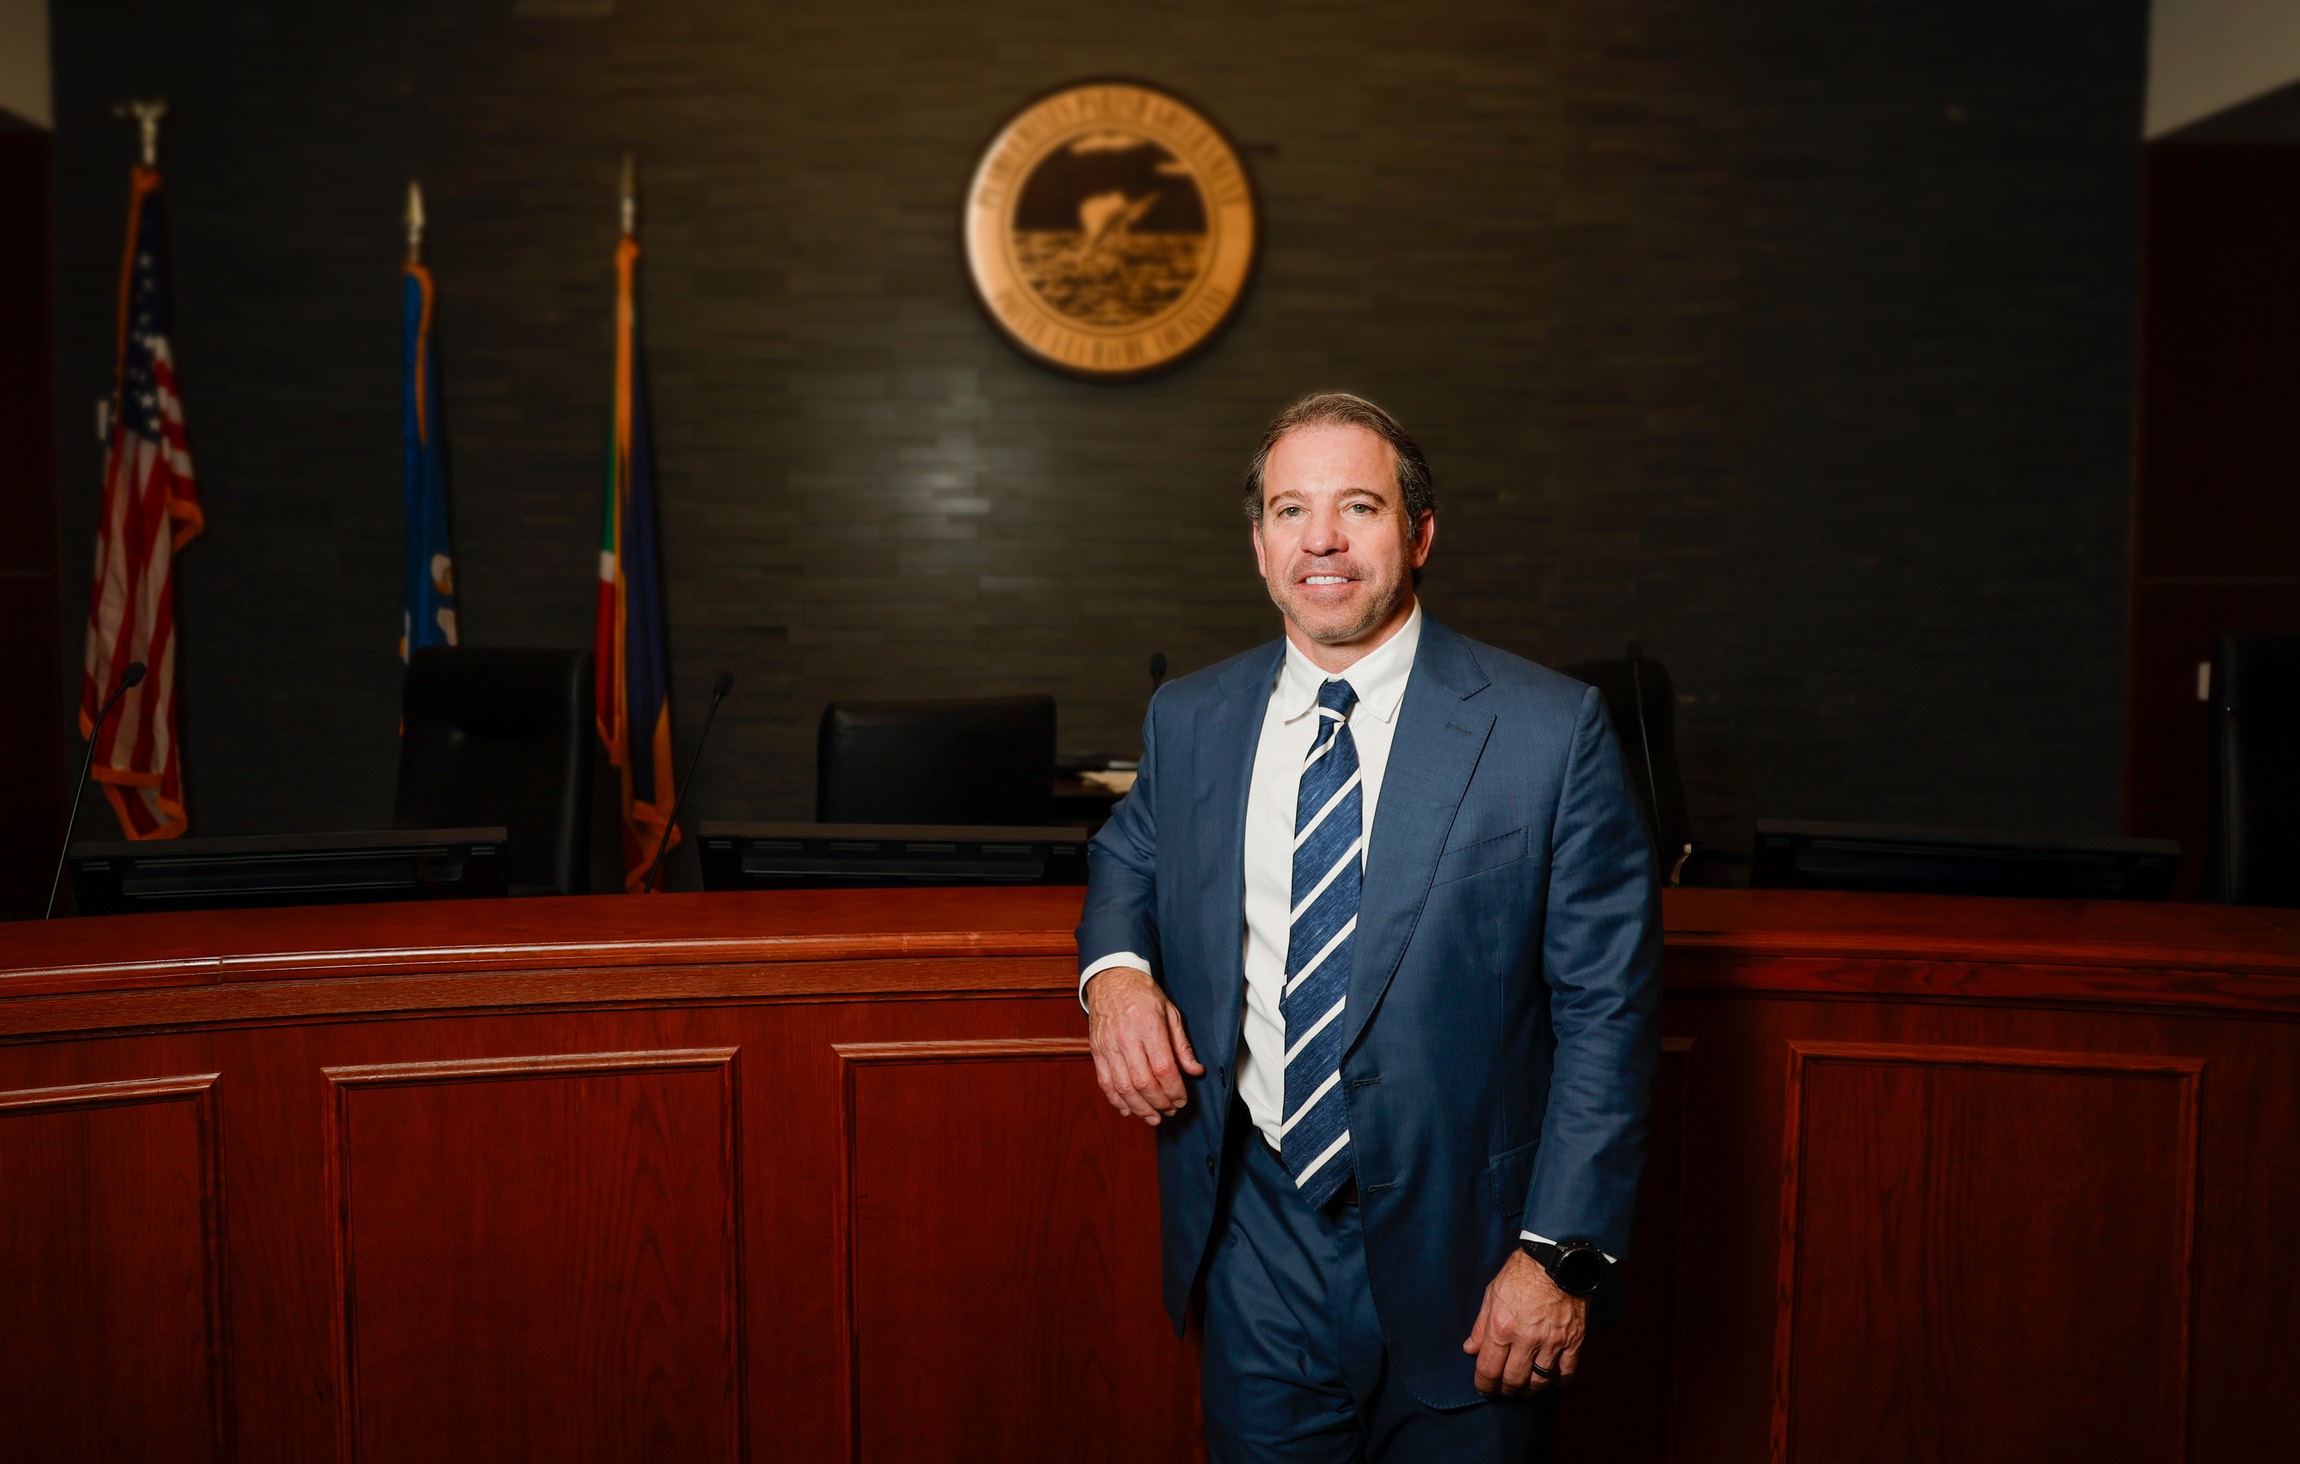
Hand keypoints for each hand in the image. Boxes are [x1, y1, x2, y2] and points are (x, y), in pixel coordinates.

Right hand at [1085, 966, 1204, 1126]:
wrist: (1111, 979)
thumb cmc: (1143, 994)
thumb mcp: (1170, 1012)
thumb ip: (1182, 1045)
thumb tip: (1195, 1071)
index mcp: (1148, 1026)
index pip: (1164, 1068)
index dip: (1175, 1090)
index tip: (1183, 1099)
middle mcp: (1126, 1038)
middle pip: (1143, 1082)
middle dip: (1160, 1103)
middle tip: (1171, 1110)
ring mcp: (1108, 1046)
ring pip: (1123, 1088)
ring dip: (1140, 1108)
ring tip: (1154, 1117)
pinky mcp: (1096, 1051)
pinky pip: (1105, 1083)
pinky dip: (1117, 1101)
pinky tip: (1129, 1109)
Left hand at [1462, 1249, 1586, 1395]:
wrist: (1557, 1259)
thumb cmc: (1521, 1273)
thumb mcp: (1492, 1293)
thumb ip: (1481, 1325)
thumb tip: (1470, 1349)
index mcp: (1502, 1327)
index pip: (1488, 1369)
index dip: (1484, 1385)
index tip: (1484, 1389)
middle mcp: (1526, 1339)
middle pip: (1513, 1380)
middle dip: (1506, 1390)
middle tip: (1504, 1390)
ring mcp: (1552, 1342)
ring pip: (1539, 1381)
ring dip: (1530, 1390)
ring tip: (1525, 1388)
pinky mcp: (1573, 1341)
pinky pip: (1566, 1372)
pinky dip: (1558, 1382)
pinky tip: (1551, 1380)